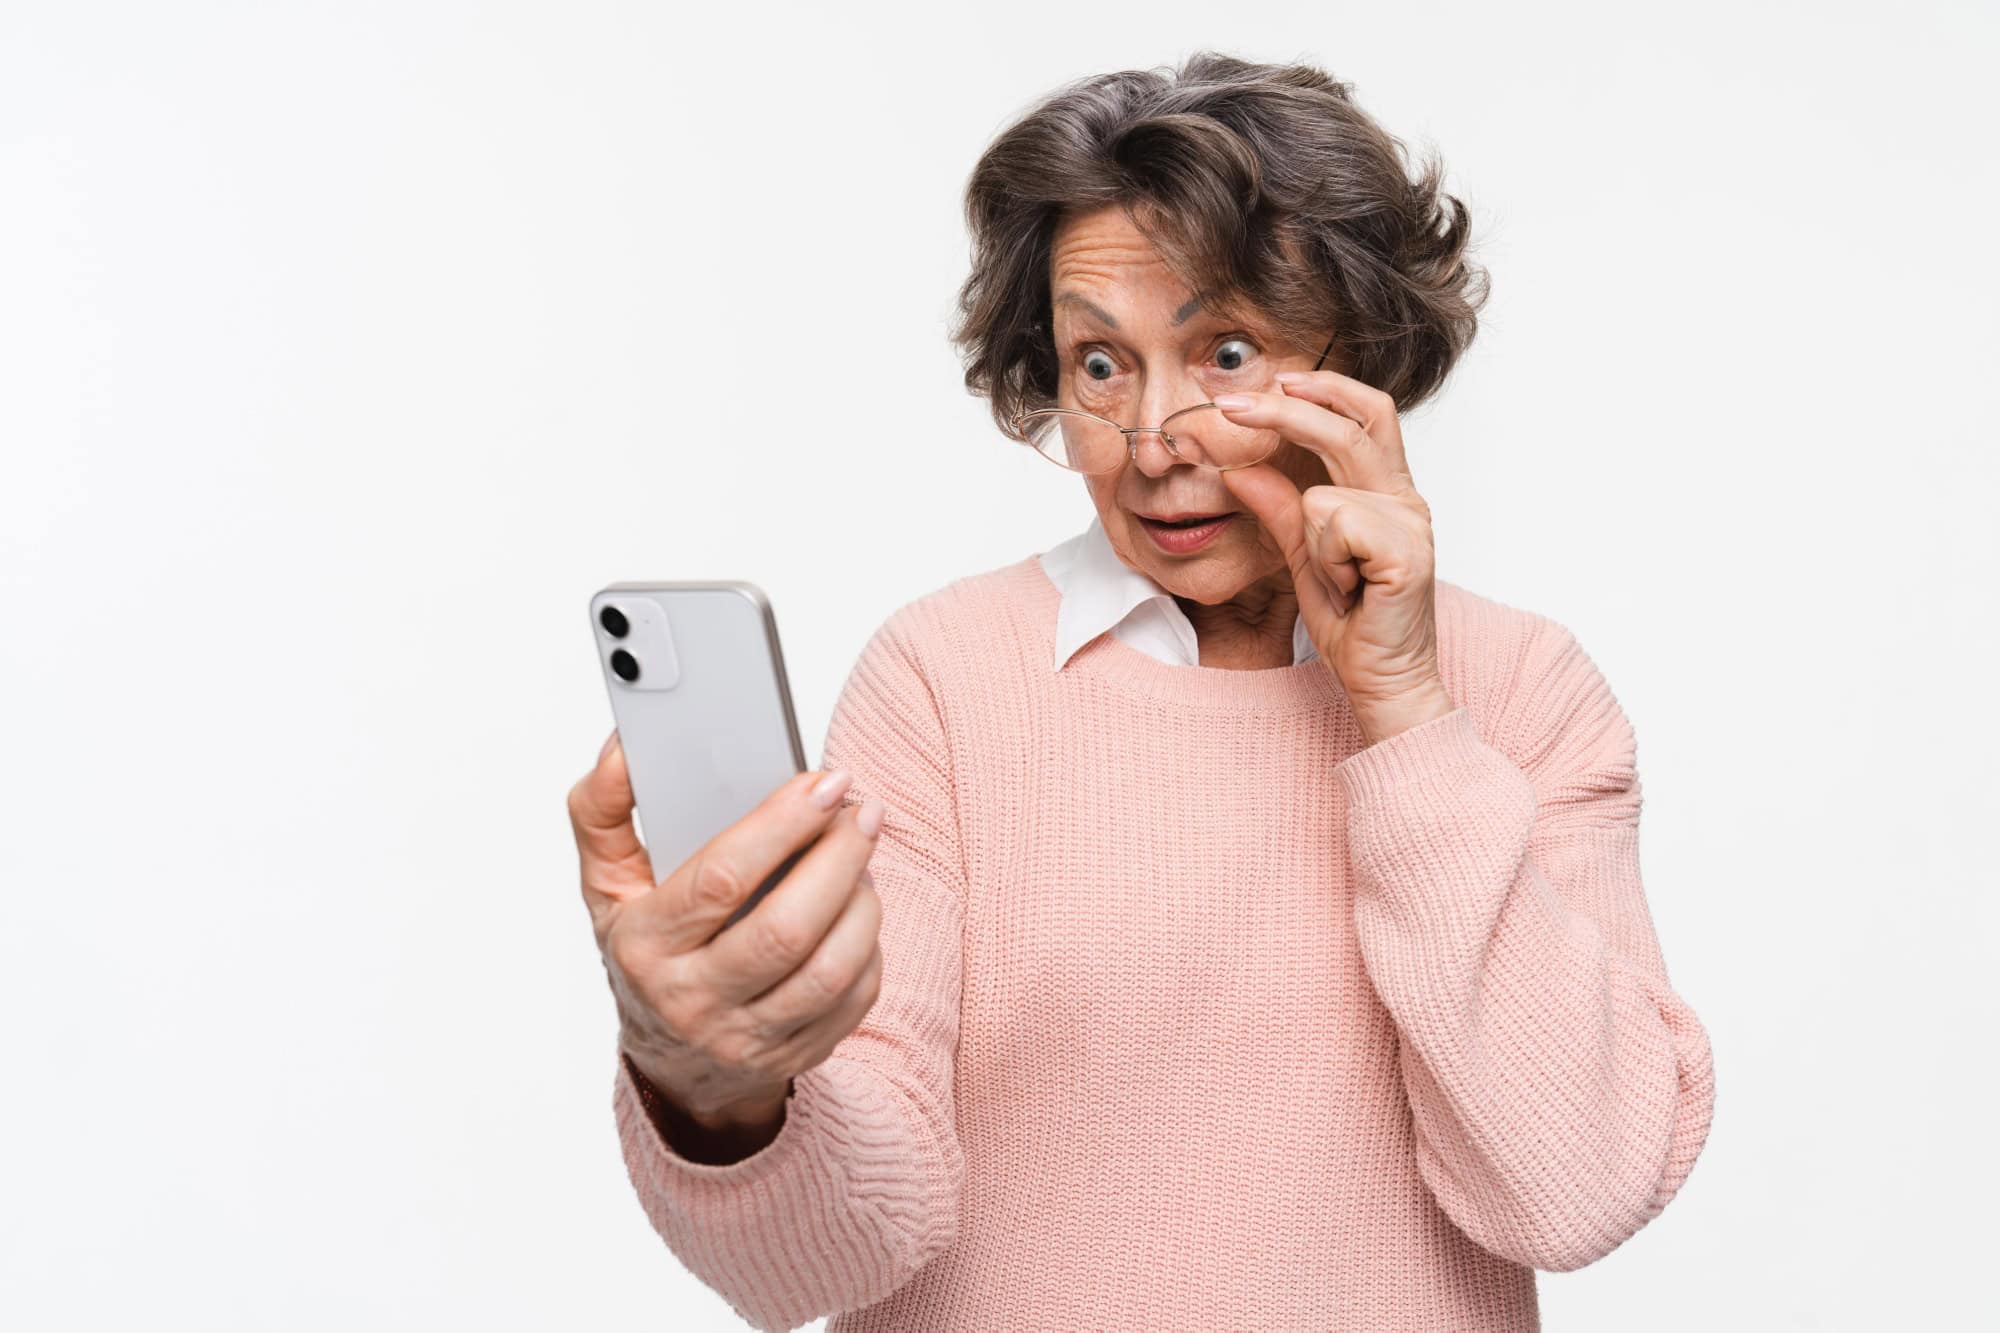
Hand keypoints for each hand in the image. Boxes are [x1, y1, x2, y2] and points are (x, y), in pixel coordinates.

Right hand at [567, 730, 886, 1127]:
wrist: (672, 1061)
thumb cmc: (645, 951)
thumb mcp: (606, 883)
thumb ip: (602, 809)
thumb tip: (624, 749)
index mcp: (643, 946)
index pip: (720, 880)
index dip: (781, 825)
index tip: (823, 782)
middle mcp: (691, 1001)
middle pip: (787, 928)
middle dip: (839, 857)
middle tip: (863, 810)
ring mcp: (746, 1039)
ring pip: (830, 969)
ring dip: (863, 901)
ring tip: (862, 858)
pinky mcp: (795, 1058)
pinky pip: (854, 998)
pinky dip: (869, 946)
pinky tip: (857, 912)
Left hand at [1217, 372, 1454, 745]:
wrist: (1382, 681)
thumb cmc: (1353, 623)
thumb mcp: (1304, 556)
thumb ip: (1279, 509)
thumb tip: (1239, 469)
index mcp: (1388, 492)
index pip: (1366, 413)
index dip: (1324, 389)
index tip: (1273, 383)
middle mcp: (1406, 500)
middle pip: (1350, 426)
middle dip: (1286, 411)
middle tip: (1232, 408)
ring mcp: (1411, 525)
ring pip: (1325, 495)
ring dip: (1312, 543)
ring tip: (1337, 581)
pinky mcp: (1406, 554)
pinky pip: (1334, 528)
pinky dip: (1326, 562)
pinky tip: (1350, 590)